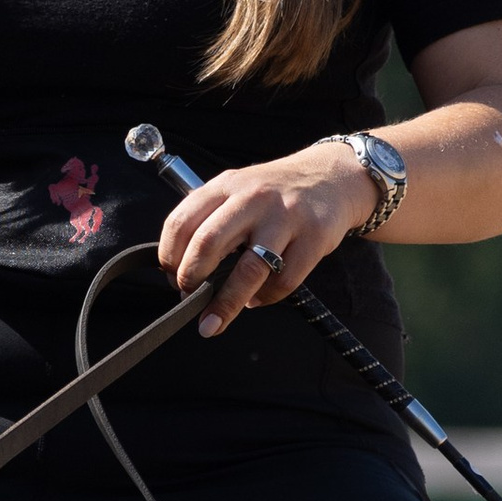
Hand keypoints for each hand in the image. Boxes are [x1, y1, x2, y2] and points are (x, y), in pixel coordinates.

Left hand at [156, 145, 375, 336]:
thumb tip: (182, 272)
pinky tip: (257, 298)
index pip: (181, 222)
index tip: (171, 276)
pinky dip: (265, 298)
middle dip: (191, 279)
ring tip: (211, 323)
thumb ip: (210, 220)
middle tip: (189, 296)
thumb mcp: (237, 190)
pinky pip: (283, 281)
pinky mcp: (313, 237)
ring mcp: (285, 217)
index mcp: (226, 186)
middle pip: (208, 244)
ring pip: (248, 270)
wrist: (332, 177)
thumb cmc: (276, 192)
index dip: (169, 257)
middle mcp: (252, 198)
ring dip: (225, 304)